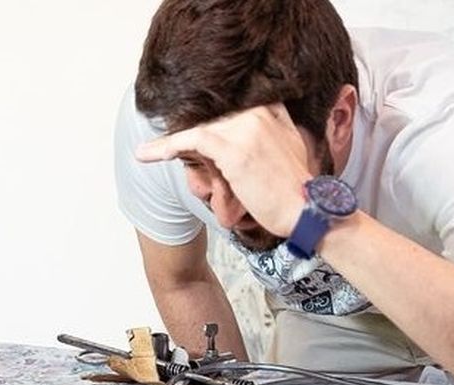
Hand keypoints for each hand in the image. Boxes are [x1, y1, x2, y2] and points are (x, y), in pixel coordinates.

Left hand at [135, 104, 311, 237]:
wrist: (306, 209)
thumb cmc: (293, 187)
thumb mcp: (288, 144)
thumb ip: (267, 128)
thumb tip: (239, 131)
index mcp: (270, 106)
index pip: (225, 106)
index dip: (201, 117)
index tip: (179, 124)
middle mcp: (258, 111)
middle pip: (208, 117)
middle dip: (184, 132)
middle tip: (159, 145)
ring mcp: (245, 128)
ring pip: (197, 128)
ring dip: (170, 143)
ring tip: (149, 151)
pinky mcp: (232, 148)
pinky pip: (191, 140)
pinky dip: (166, 147)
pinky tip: (147, 154)